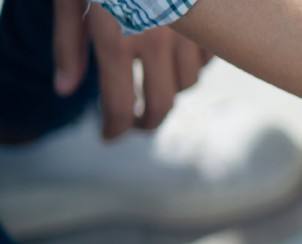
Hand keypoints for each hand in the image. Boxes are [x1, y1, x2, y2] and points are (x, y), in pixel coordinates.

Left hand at [54, 0, 211, 139]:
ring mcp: (186, 31)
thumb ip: (67, 44)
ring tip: (154, 83)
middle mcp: (156, 41)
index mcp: (116, 40)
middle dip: (148, 122)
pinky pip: (206, 57)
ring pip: (188, 82)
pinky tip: (175, 58)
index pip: (120, 106)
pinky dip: (192, 65)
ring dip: (170, 91)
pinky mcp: (206, 20)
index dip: (114, 128)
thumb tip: (64, 89)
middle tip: (136, 123)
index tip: (109, 134)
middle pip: (161, 104)